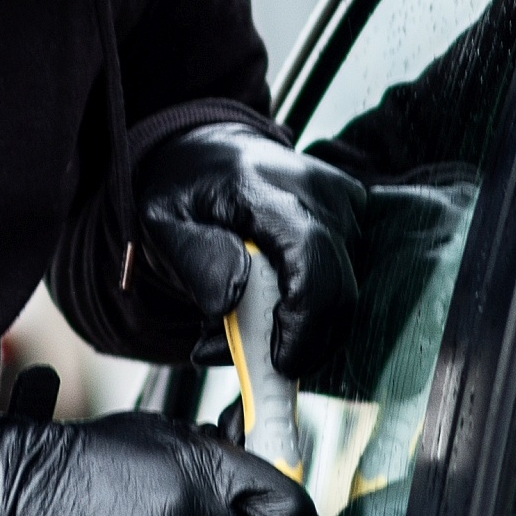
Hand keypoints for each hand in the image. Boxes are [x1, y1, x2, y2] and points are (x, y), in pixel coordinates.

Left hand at [136, 121, 365, 374]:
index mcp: (264, 188)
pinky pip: (344, 275)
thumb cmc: (184, 191)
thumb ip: (196, 263)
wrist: (207, 150)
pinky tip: (272, 303)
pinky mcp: (352, 212)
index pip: (309, 260)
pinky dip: (311, 304)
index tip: (279, 363)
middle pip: (336, 286)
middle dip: (303, 341)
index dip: (302, 322)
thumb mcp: (163, 225)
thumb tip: (229, 301)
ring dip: (302, 325)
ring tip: (246, 322)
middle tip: (258, 364)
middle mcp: (316, 189)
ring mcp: (341, 198)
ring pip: (342, 289)